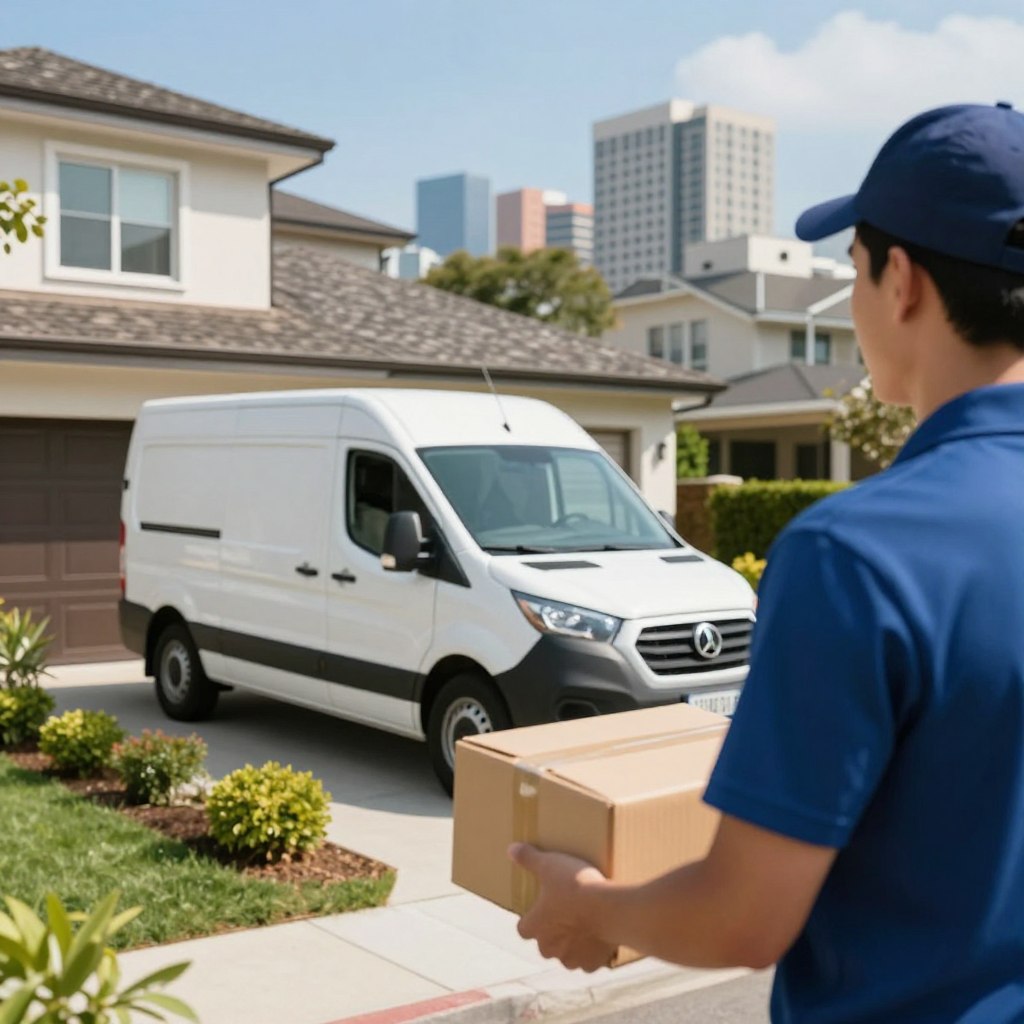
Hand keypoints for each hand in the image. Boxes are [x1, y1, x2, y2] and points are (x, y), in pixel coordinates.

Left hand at [509, 842, 616, 971]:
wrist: (609, 909)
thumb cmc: (575, 886)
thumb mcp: (549, 864)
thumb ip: (529, 858)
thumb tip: (511, 849)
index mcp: (534, 927)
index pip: (524, 928)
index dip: (532, 918)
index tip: (543, 907)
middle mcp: (549, 948)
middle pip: (546, 943)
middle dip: (554, 932)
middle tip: (568, 912)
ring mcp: (571, 959)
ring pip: (568, 954)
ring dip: (574, 943)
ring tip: (586, 922)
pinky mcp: (592, 964)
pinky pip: (589, 960)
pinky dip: (593, 950)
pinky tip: (600, 933)